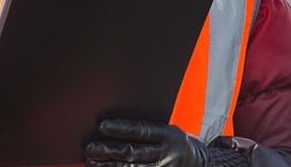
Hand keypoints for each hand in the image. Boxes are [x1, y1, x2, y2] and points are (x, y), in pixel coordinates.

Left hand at [83, 119, 208, 166]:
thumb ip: (148, 131)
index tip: (102, 126)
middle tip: (89, 148)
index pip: (141, 131)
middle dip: (109, 151)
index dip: (121, 129)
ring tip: (91, 161)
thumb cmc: (176, 143)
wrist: (201, 164)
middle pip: (133, 153)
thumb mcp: (168, 132)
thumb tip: (116, 128)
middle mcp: (167, 154)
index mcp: (169, 135)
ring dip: (109, 166)